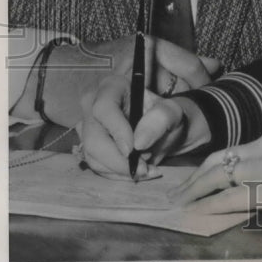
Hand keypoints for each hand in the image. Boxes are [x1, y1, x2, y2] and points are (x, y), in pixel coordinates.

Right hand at [78, 39, 216, 177]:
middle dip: (119, 160)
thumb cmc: (166, 115)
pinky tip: (139, 172)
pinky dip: (118, 174)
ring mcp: (89, 127)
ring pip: (93, 156)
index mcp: (112, 87)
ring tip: (147, 170)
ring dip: (121, 170)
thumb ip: (160, 119)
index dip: (116, 131)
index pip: (104, 109)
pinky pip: (97, 167)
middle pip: (93, 138)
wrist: (163, 129)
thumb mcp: (172, 112)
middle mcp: (93, 105)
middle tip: (144, 169)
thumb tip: (138, 142)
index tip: (133, 150)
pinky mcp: (89, 147)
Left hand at [168, 130, 261, 228]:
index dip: (210, 167)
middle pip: (218, 159)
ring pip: (219, 176)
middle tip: (176, 194)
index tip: (195, 181)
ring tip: (180, 207)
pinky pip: (230, 197)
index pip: (232, 150)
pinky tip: (197, 216)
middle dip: (194, 178)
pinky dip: (210, 207)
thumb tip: (255, 193)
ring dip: (195, 193)